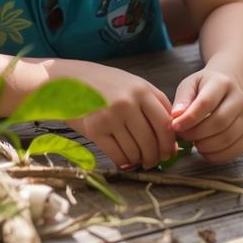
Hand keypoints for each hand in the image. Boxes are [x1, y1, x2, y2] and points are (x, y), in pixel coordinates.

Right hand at [58, 61, 174, 169]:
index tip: (169, 152)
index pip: (165, 124)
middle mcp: (127, 102)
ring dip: (139, 160)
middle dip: (154, 157)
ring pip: (135, 151)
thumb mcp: (134, 85)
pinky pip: (117, 155)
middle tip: (153, 162)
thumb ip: (156, 106)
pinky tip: (125, 160)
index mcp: (142, 90)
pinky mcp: (95, 129)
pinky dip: (124, 162)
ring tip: (138, 159)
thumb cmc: (107, 85)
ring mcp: (110, 116)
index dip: (169, 143)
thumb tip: (173, 140)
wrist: (70, 80)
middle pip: (151, 141)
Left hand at [170, 69, 242, 163]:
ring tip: (194, 142)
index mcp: (222, 83)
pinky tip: (205, 151)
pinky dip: (218, 156)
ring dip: (206, 146)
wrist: (229, 87)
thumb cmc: (204, 87)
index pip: (206, 103)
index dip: (189, 118)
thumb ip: (182, 99)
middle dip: (196, 133)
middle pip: (219, 122)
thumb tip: (176, 117)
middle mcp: (239, 99)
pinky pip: (236, 150)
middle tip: (183, 136)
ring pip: (228, 138)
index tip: (175, 126)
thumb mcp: (190, 85)